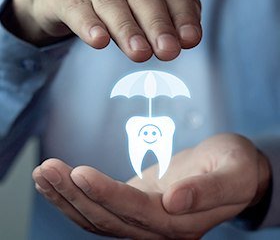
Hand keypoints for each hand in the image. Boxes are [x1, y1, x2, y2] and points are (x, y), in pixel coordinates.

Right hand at [10, 0, 200, 61]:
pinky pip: (77, 8)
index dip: (182, 16)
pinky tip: (98, 41)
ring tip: (140, 53)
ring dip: (127, 29)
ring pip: (112, 3)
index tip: (190, 41)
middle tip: (168, 52)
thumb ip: (170, 14)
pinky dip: (89, 24)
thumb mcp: (143, 3)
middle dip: (158, 25)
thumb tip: (189, 37)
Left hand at [32, 134, 270, 238]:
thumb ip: (207, 190)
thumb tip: (175, 201)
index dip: (106, 195)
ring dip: (66, 197)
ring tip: (43, 172)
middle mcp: (156, 230)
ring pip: (96, 217)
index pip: (135, 213)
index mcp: (180, 226)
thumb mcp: (232, 173)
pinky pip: (99, 207)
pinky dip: (75, 196)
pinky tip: (57, 181)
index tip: (79, 173)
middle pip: (107, 219)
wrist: (232, 170)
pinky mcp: (134, 206)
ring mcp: (142, 221)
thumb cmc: (235, 167)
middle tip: (47, 168)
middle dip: (74, 195)